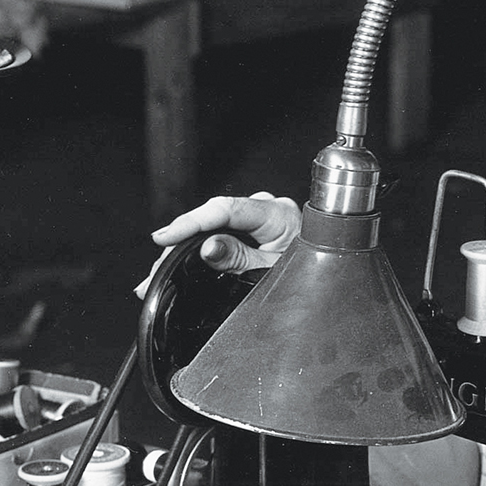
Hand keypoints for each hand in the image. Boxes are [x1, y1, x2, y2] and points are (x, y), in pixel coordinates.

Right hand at [149, 192, 301, 272]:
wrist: (330, 277)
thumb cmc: (311, 272)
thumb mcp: (272, 271)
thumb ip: (240, 259)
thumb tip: (207, 247)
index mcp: (276, 215)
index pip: (224, 210)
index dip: (191, 222)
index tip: (166, 237)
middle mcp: (267, 208)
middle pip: (212, 216)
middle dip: (181, 239)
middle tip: (156, 265)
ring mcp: (260, 215)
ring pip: (213, 224)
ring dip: (187, 245)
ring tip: (159, 270)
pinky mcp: (254, 225)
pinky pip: (222, 230)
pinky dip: (201, 244)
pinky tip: (181, 258)